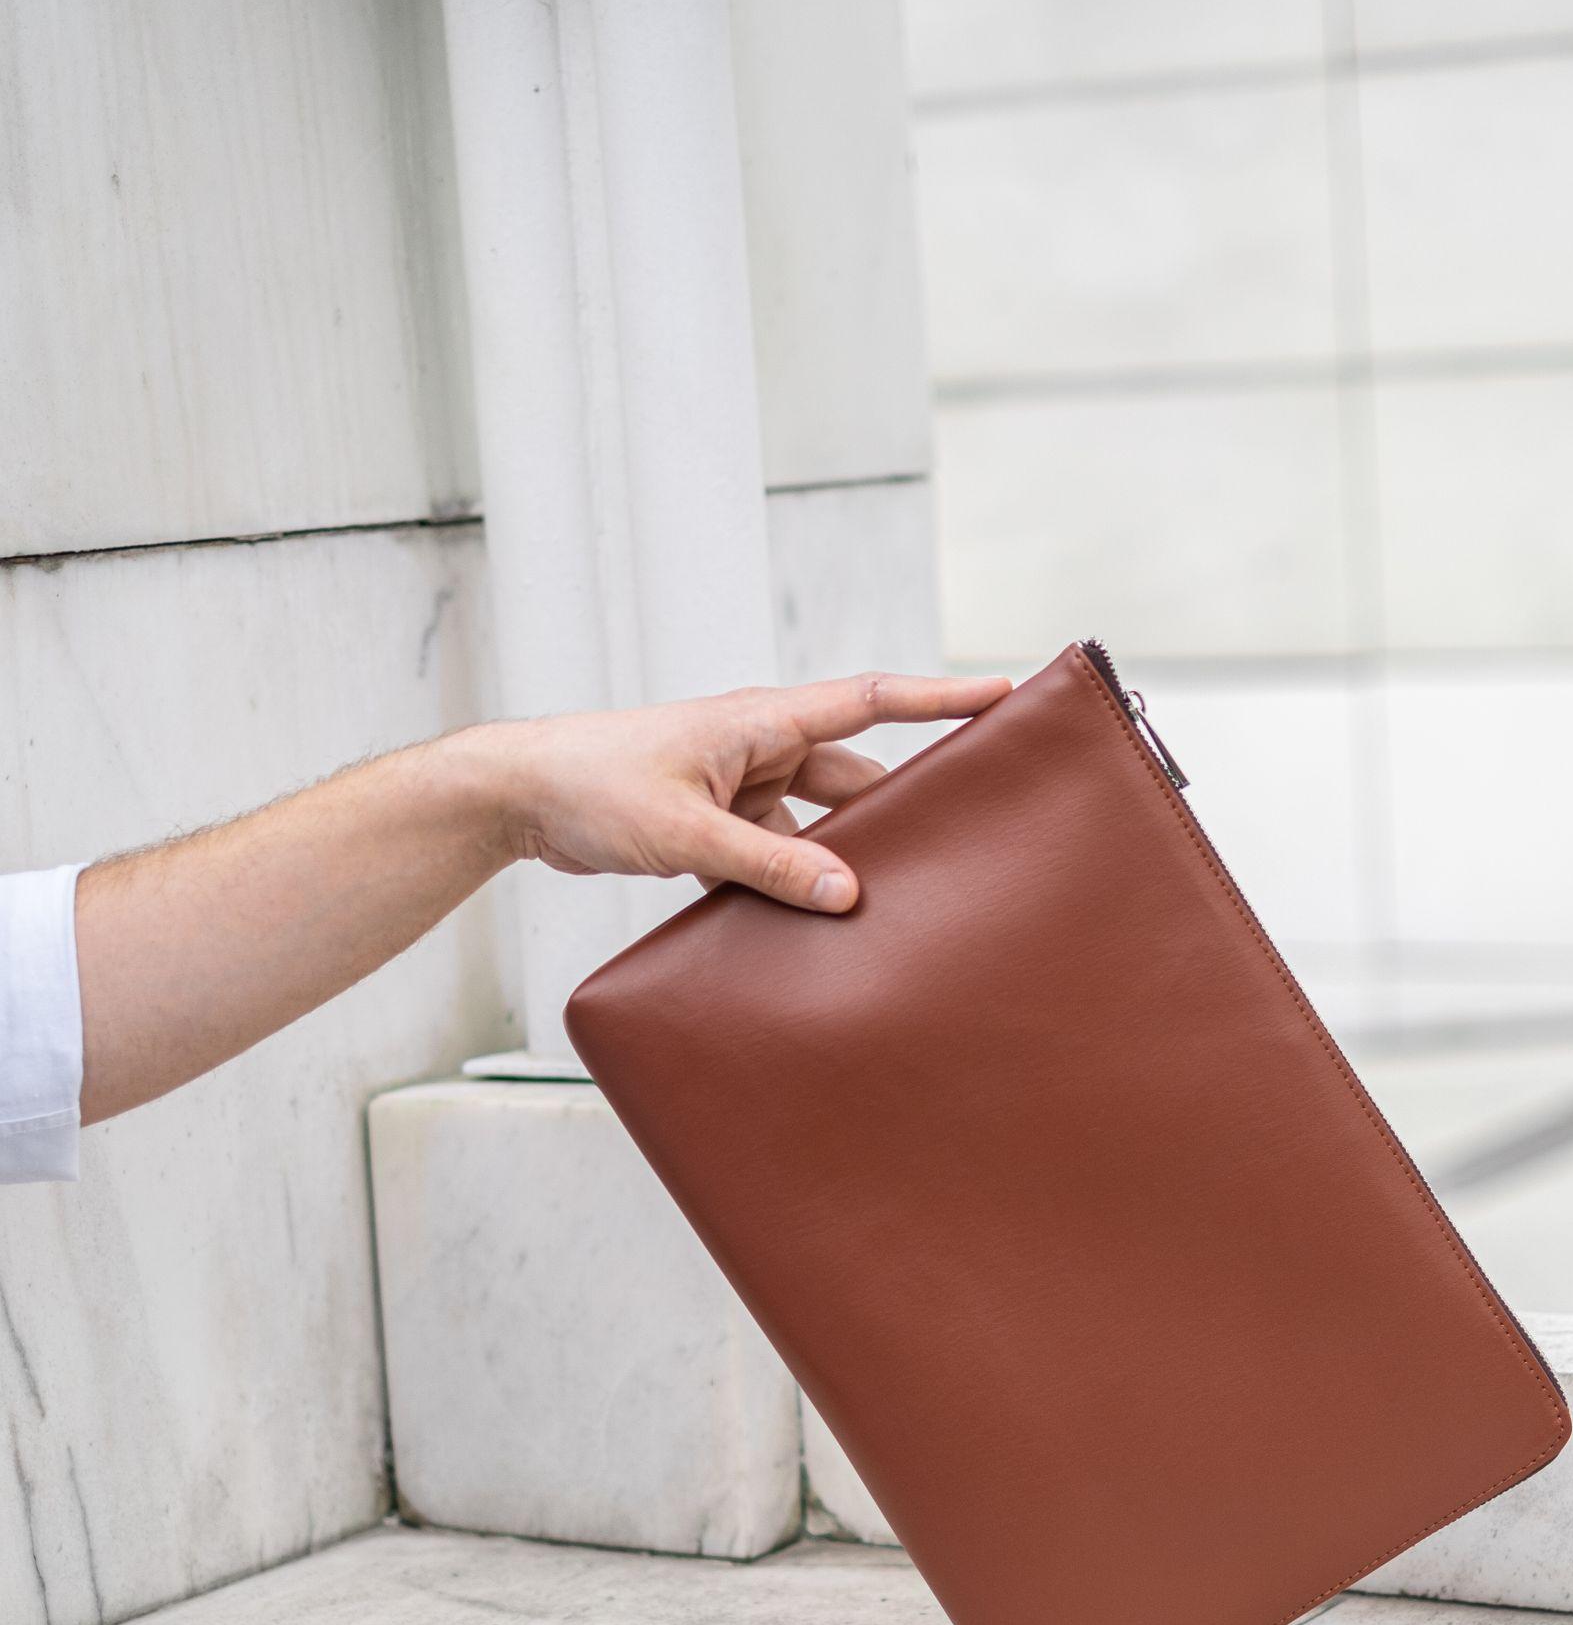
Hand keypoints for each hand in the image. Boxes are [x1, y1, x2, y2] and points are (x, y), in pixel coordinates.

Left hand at [476, 670, 1011, 912]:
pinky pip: (776, 856)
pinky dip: (791, 886)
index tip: (1000, 695)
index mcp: (762, 722)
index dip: (940, 700)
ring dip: (838, 862)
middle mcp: (761, 748)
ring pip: (817, 826)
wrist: (520, 797)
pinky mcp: (716, 825)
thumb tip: (846, 893)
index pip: (872, 702)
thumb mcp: (687, 832)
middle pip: (855, 778)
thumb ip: (769, 864)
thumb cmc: (593, 785)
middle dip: (900, 809)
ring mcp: (740, 788)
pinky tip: (809, 930)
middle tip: (954, 842)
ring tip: (884, 906)